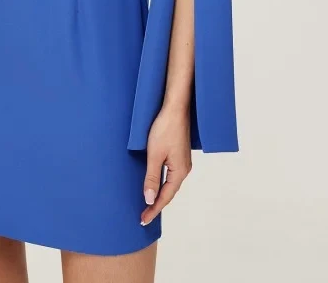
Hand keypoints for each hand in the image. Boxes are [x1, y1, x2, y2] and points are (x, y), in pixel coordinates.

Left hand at [140, 105, 192, 225]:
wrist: (175, 108)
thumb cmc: (165, 129)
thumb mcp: (155, 155)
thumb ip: (152, 177)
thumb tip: (149, 199)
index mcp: (180, 172)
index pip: (165, 197)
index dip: (154, 209)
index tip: (143, 220)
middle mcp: (184, 169)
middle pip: (169, 192)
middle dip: (156, 204)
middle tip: (143, 216)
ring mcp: (182, 161)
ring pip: (170, 184)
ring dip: (159, 194)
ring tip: (148, 204)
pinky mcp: (178, 154)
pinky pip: (170, 174)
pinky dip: (162, 183)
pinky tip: (155, 183)